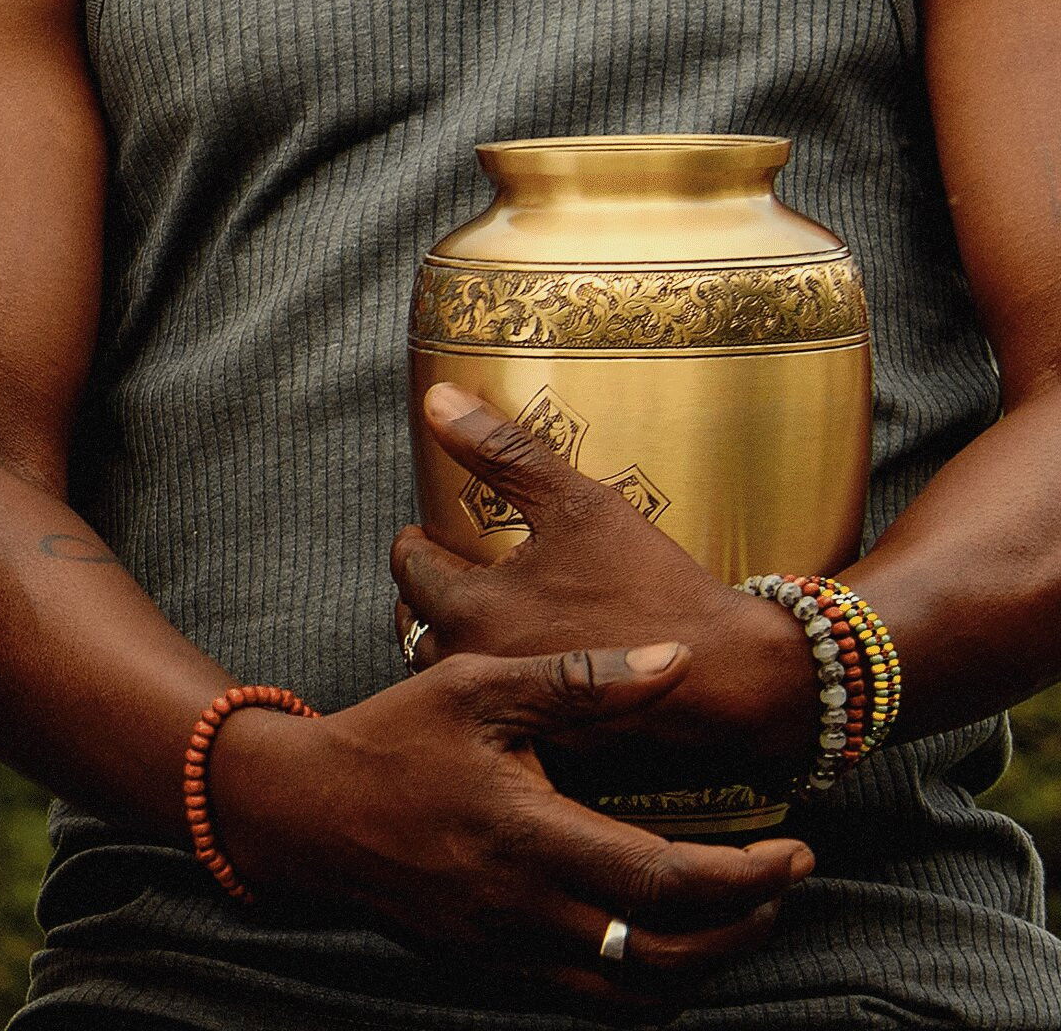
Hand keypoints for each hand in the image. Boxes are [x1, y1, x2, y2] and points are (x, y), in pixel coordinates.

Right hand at [214, 642, 811, 1003]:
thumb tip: (676, 662)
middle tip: (782, 881)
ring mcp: (507, 948)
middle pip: (668, 956)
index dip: (748, 878)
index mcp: (528, 837)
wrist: (300, 813)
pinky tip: (664, 939)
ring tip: (737, 914)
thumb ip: (579, 681)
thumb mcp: (476, 687)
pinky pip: (591, 998)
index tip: (794, 851)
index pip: (666, 883)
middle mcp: (524, 909)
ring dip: (704, 963)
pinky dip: (647, 982)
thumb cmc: (389, 739)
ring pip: (635, 993)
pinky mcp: (492, 966)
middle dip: (746, 926)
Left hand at [396, 382, 818, 776]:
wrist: (732, 676)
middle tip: (438, 575)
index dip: (412, 544)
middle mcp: (477, 666)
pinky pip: (499, 709)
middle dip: (420, 597)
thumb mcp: (579, 503)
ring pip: (449, 675)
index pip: (408, 569)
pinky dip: (496, 683)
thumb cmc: (653, 585)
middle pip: (414, 628)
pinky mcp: (545, 742)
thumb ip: (502, 452)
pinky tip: (521, 660)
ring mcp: (510, 712)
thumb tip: (436, 397)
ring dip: (449, 642)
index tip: (421, 535)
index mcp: (471, 608)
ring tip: (470, 615)